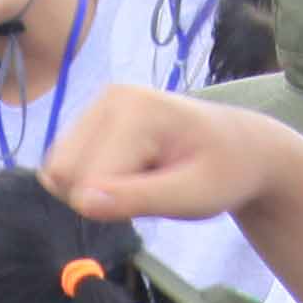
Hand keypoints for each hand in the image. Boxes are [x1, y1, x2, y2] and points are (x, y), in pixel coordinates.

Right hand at [39, 83, 274, 228]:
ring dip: (97, 191)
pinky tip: (130, 173)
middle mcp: (108, 98)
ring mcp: (96, 106)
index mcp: (134, 109)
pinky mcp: (89, 121)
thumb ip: (139, 198)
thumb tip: (83, 202)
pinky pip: (68, 168)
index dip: (117, 205)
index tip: (159, 195)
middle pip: (64, 174)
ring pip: (60, 173)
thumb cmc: (224, 172)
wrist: (242, 148)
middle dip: (101, 197)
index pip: (87, 181)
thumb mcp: (193, 195)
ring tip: (143, 179)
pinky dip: (94, 182)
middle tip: (150, 189)